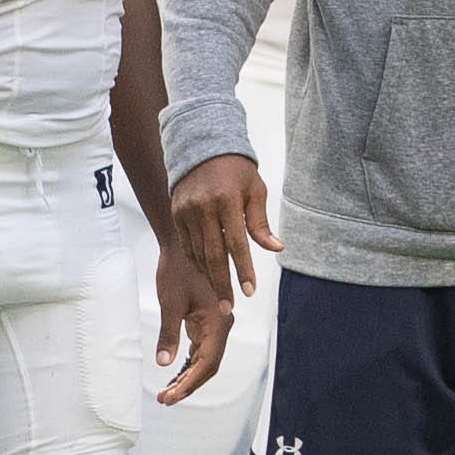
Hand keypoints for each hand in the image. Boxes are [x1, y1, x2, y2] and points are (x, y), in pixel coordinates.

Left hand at [154, 244, 235, 404]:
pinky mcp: (207, 321)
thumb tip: (164, 364)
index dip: (189, 383)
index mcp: (219, 321)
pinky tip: (175, 372)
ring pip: (206, 359)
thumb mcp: (170, 302)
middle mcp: (222, 325)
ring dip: (188, 376)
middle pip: (209, 366)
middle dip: (188, 384)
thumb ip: (169, 334)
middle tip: (164, 399)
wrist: (182, 242)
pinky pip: (201, 349)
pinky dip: (189, 363)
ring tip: (167, 391)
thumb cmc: (178, 268)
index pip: (207, 363)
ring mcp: (216, 324)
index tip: (170, 396)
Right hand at [171, 153, 280, 298]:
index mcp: (226, 200)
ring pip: (198, 253)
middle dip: (222, 284)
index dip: (244, 269)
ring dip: (210, 276)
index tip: (250, 291)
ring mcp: (186, 211)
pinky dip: (198, 262)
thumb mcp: (255, 190)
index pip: (237, 243)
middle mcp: (203, 207)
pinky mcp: (177, 214)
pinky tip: (208, 274)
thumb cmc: (236, 170)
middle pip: (213, 255)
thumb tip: (277, 248)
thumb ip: (261, 223)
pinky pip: (187, 245)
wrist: (201, 148)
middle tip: (229, 307)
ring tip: (222, 294)